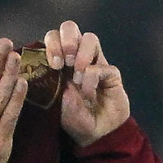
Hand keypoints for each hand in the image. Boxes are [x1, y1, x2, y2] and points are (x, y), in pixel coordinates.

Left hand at [44, 20, 129, 145]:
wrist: (98, 134)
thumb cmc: (75, 119)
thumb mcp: (57, 108)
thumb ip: (52, 92)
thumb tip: (55, 80)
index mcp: (59, 62)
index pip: (52, 38)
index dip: (51, 45)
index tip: (54, 65)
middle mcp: (76, 57)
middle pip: (70, 28)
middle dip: (66, 40)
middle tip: (65, 62)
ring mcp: (94, 62)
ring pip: (89, 38)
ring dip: (82, 54)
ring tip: (78, 75)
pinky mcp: (110, 73)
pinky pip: (102, 65)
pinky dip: (93, 77)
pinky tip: (88, 92)